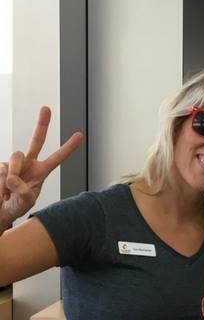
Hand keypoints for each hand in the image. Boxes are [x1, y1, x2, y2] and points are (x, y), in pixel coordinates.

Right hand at [0, 107, 82, 229]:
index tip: (80, 135)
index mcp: (41, 172)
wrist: (0, 210)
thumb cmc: (16, 205)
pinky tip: (1, 191)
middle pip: (37, 140)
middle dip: (42, 124)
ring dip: (13, 173)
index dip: (68, 147)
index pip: (57, 158)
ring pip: (16, 156)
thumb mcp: (26, 201)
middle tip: (47, 109)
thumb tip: (12, 177)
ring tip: (8, 191)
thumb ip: (23, 190)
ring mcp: (13, 163)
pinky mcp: (0, 165)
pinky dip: (1, 182)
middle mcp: (28, 164)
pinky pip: (2, 169)